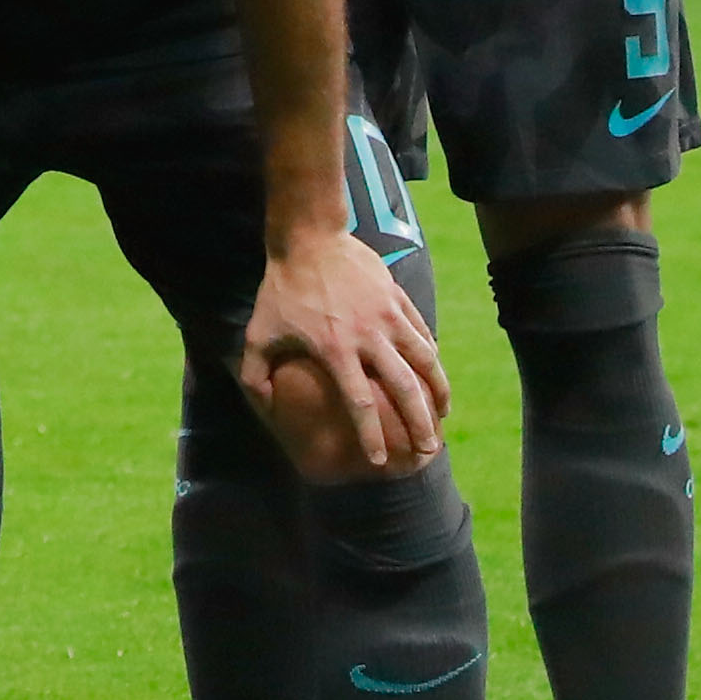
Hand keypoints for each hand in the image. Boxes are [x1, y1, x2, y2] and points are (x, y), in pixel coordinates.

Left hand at [243, 234, 448, 474]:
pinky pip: (423, 334)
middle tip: (429, 449)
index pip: (360, 402)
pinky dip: (432, 357)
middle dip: (420, 422)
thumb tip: (264, 406)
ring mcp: (388, 316)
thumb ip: (256, 373)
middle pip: (404, 388)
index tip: (380, 460)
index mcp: (335, 350)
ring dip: (438, 391)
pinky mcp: (399, 299)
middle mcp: (368, 336)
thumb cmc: (281, 289)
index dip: (371, 435)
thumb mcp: (259, 332)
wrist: (309, 239)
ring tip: (443, 414)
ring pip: (425, 360)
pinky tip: (434, 374)